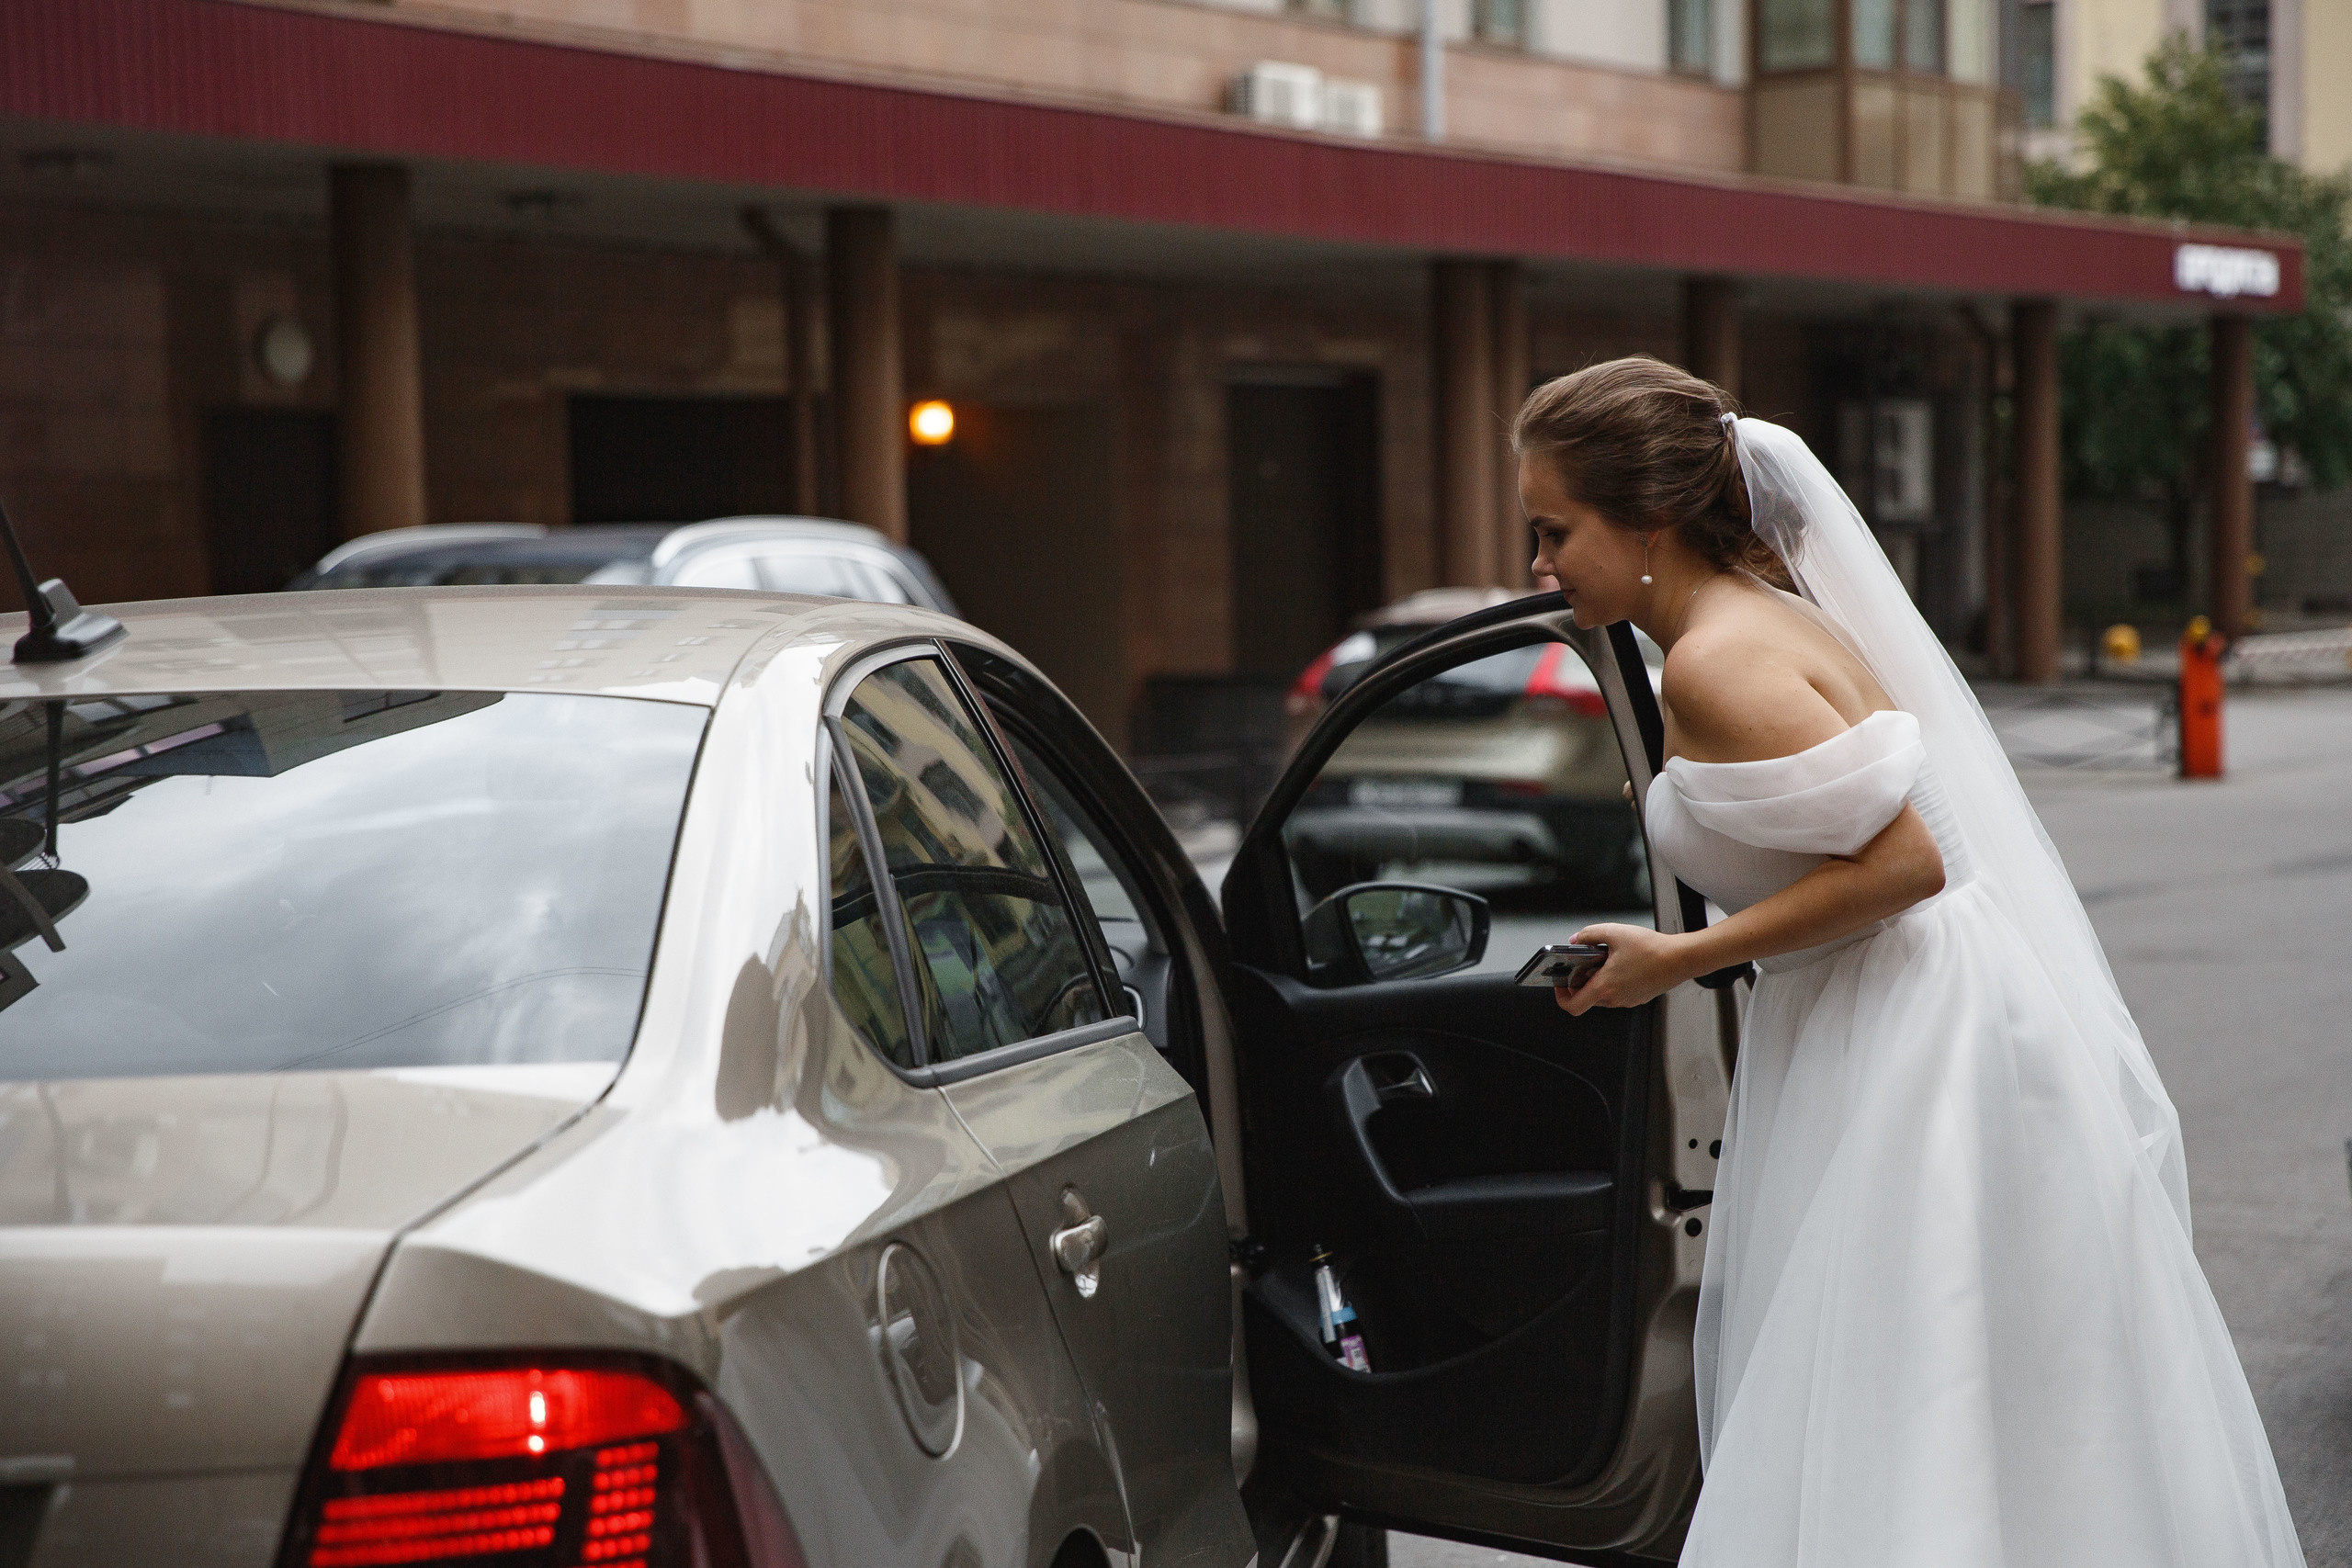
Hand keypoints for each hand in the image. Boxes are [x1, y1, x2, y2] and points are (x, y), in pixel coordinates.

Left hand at [1554, 924, 1697, 1015]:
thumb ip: (1590, 934)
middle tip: (1583, 965)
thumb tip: (1576, 939)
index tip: (1560, 984)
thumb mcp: (1615, 932)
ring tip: (1606, 960)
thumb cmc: (1653, 949)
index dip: (1561, 996)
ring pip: (1602, 996)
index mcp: (1605, 986)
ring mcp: (1627, 1001)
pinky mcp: (1638, 998)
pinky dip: (1613, 982)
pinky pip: (1618, 993)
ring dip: (1598, 981)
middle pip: (1586, 998)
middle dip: (1581, 983)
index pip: (1573, 1005)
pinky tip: (1622, 964)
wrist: (1681, 959)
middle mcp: (1614, 999)